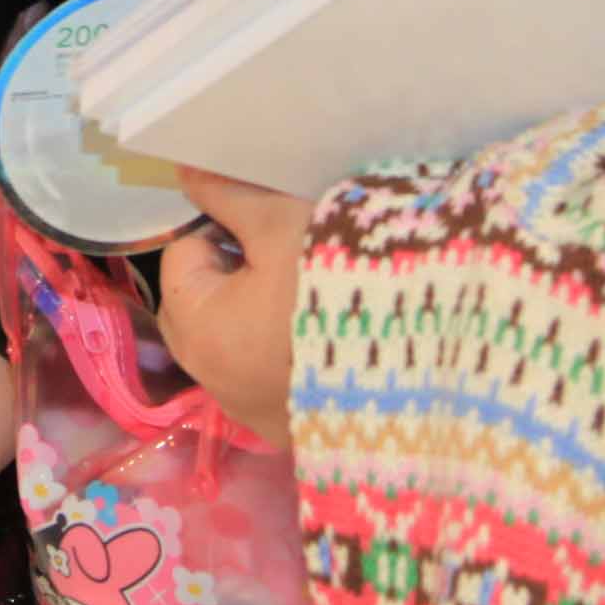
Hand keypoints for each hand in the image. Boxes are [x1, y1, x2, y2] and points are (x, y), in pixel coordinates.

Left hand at [154, 167, 312, 447]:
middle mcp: (217, 385)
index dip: (222, 232)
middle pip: (202, 309)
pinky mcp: (295, 434)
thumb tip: (186, 171)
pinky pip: (271, 385)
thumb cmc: (336, 280)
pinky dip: (287, 361)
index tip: (266, 229)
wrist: (421, 356)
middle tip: (286, 260)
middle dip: (231, 279)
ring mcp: (256, 416)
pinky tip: (327, 341)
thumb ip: (228, 196)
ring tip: (313, 298)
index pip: (183, 257)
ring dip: (259, 321)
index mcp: (199, 330)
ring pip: (236, 348)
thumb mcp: (281, 223)